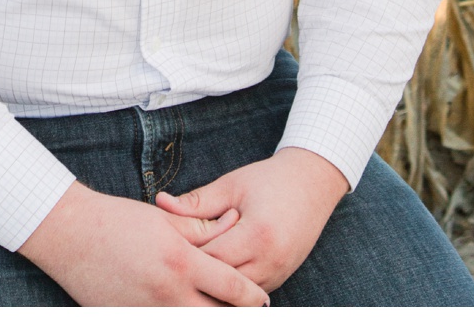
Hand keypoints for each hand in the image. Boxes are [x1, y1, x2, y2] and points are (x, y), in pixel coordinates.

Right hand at [18, 180, 269, 305]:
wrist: (67, 233)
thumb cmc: (114, 220)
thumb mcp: (162, 220)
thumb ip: (201, 229)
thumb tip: (232, 228)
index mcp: (181, 263)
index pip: (236, 291)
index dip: (254, 298)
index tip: (262, 299)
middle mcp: (169, 293)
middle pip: (218, 316)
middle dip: (235, 313)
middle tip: (242, 308)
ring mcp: (148, 311)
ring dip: (204, 313)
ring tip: (209, 305)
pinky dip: (174, 314)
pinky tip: (178, 305)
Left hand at [155, 147, 349, 292]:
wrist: (313, 184)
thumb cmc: (269, 180)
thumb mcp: (231, 185)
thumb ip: (196, 201)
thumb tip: (160, 202)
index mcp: (257, 235)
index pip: (211, 258)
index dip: (185, 253)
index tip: (163, 244)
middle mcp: (271, 261)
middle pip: (223, 282)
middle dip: (197, 272)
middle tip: (169, 262)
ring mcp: (280, 273)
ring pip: (237, 294)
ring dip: (214, 283)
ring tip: (188, 268)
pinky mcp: (282, 277)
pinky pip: (250, 291)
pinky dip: (231, 285)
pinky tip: (211, 273)